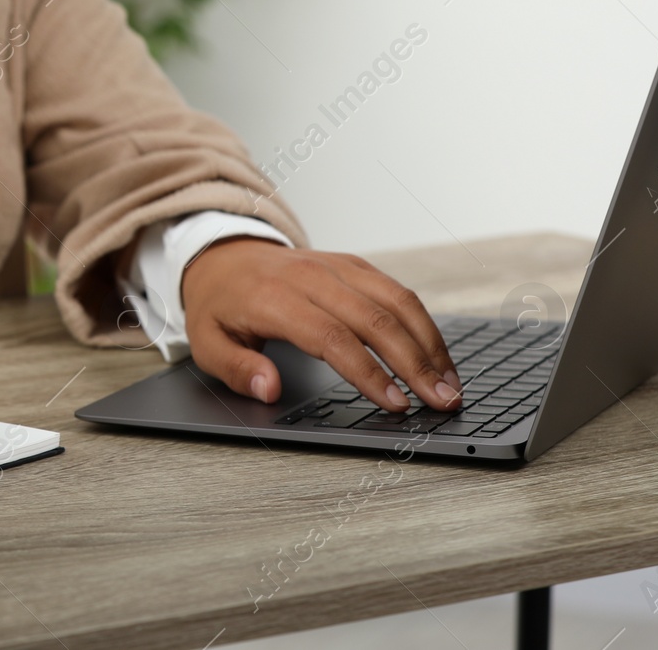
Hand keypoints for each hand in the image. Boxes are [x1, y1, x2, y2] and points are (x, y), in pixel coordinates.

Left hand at [180, 238, 460, 412]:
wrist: (223, 254)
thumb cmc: (220, 305)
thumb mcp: (207, 342)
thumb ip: (237, 369)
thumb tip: (269, 390)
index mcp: (273, 299)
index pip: (331, 337)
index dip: (367, 372)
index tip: (395, 404)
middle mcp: (310, 277)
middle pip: (374, 319)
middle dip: (415, 363)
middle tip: (442, 402)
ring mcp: (335, 266)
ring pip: (394, 300)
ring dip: (429, 342)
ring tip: (451, 384)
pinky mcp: (352, 264)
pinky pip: (395, 289)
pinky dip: (422, 322)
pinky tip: (437, 354)